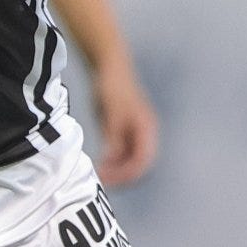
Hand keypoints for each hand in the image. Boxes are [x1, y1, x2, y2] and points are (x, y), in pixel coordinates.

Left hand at [90, 61, 159, 185]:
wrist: (109, 66)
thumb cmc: (111, 86)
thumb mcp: (111, 112)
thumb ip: (114, 135)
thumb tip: (113, 159)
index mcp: (146, 128)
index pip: (143, 160)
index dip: (128, 173)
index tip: (110, 180)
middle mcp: (146, 132)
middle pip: (139, 163)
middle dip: (123, 174)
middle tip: (102, 181)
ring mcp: (137, 131)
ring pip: (132, 159)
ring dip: (118, 169)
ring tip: (99, 174)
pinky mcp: (127, 129)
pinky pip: (124, 151)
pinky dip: (115, 160)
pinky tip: (101, 163)